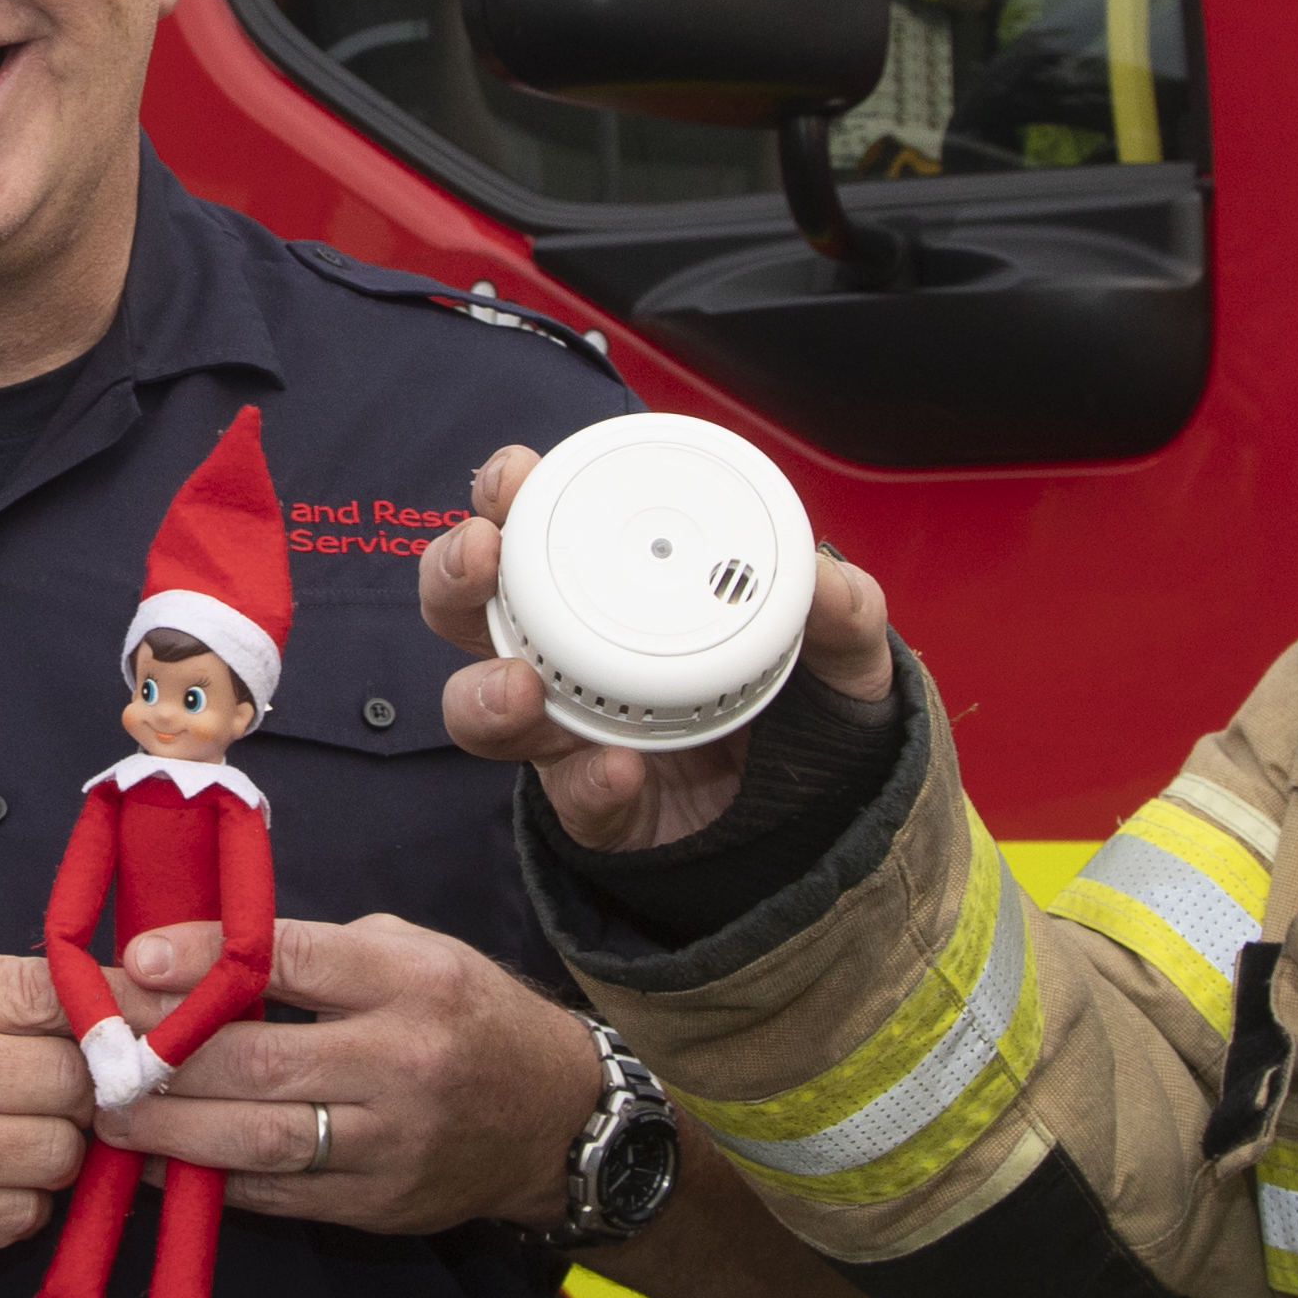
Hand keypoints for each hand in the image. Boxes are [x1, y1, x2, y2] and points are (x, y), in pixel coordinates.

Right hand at [0, 952, 92, 1280]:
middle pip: (66, 1078)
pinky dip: (19, 1203)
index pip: (44, 993)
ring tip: (16, 1137)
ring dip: (55, 1150)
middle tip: (61, 1092)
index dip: (104, 1011)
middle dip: (82, 1088)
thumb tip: (109, 1001)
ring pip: (56, 1153)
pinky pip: (22, 1216)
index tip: (128, 1028)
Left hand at [94, 912, 597, 1235]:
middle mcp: (403, 1062)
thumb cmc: (464, 1016)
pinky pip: (273, 1195)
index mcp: (410, 980)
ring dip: (168, 1129)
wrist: (554, 1118)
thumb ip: (312, 952)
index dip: (205, 959)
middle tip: (95, 1049)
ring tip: (107, 1112)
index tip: (133, 959)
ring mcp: (390, 1143)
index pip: (292, 960)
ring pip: (258, 1140)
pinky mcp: (376, 1204)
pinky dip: (205, 1180)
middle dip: (162, 1057)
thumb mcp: (408, 952)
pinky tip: (153, 1163)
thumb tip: (195, 954)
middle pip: (260, 1062)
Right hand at [421, 439, 895, 850]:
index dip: (506, 494)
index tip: (513, 475)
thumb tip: (833, 583)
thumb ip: (843, 617)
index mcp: (616, 596)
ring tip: (519, 686)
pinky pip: (571, 801)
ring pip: (482, 713)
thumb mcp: (839, 655)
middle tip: (480, 554)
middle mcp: (572, 660)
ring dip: (484, 692)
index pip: (536, 529)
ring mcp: (573, 737)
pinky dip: (589, 783)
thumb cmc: (809, 710)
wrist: (823, 822)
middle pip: (470, 609)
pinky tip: (619, 768)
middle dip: (454, 574)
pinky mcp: (598, 811)